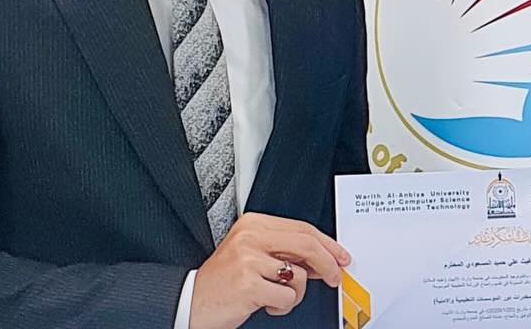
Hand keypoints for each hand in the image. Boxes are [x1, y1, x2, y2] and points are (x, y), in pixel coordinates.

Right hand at [189, 212, 351, 328]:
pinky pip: (286, 297)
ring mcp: (249, 259)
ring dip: (294, 293)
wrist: (190, 303)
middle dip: (328, 262)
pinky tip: (265, 305)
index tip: (340, 255)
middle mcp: (250, 236)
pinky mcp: (248, 283)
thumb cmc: (222, 283)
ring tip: (275, 297)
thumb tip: (322, 259)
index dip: (328, 243)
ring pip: (298, 274)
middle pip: (306, 243)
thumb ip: (284, 252)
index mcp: (253, 224)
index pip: (302, 228)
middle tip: (335, 276)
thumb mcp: (252, 256)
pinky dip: (281, 307)